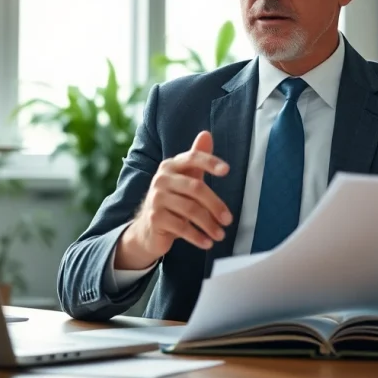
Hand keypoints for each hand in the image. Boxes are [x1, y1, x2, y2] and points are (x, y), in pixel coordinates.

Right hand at [115, 131, 232, 269]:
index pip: (192, 158)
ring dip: (209, 224)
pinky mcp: (155, 218)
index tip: (226, 170)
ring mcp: (156, 198)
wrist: (148, 228)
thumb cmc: (173, 200)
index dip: (210, 162)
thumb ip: (197, 158)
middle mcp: (161, 179)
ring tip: (221, 235)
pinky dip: (197, 236)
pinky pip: (181, 227)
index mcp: (171, 165)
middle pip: (196, 188)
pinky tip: (207, 243)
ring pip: (190, 210)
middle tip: (228, 219)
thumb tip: (206, 134)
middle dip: (216, 205)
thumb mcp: (186, 178)